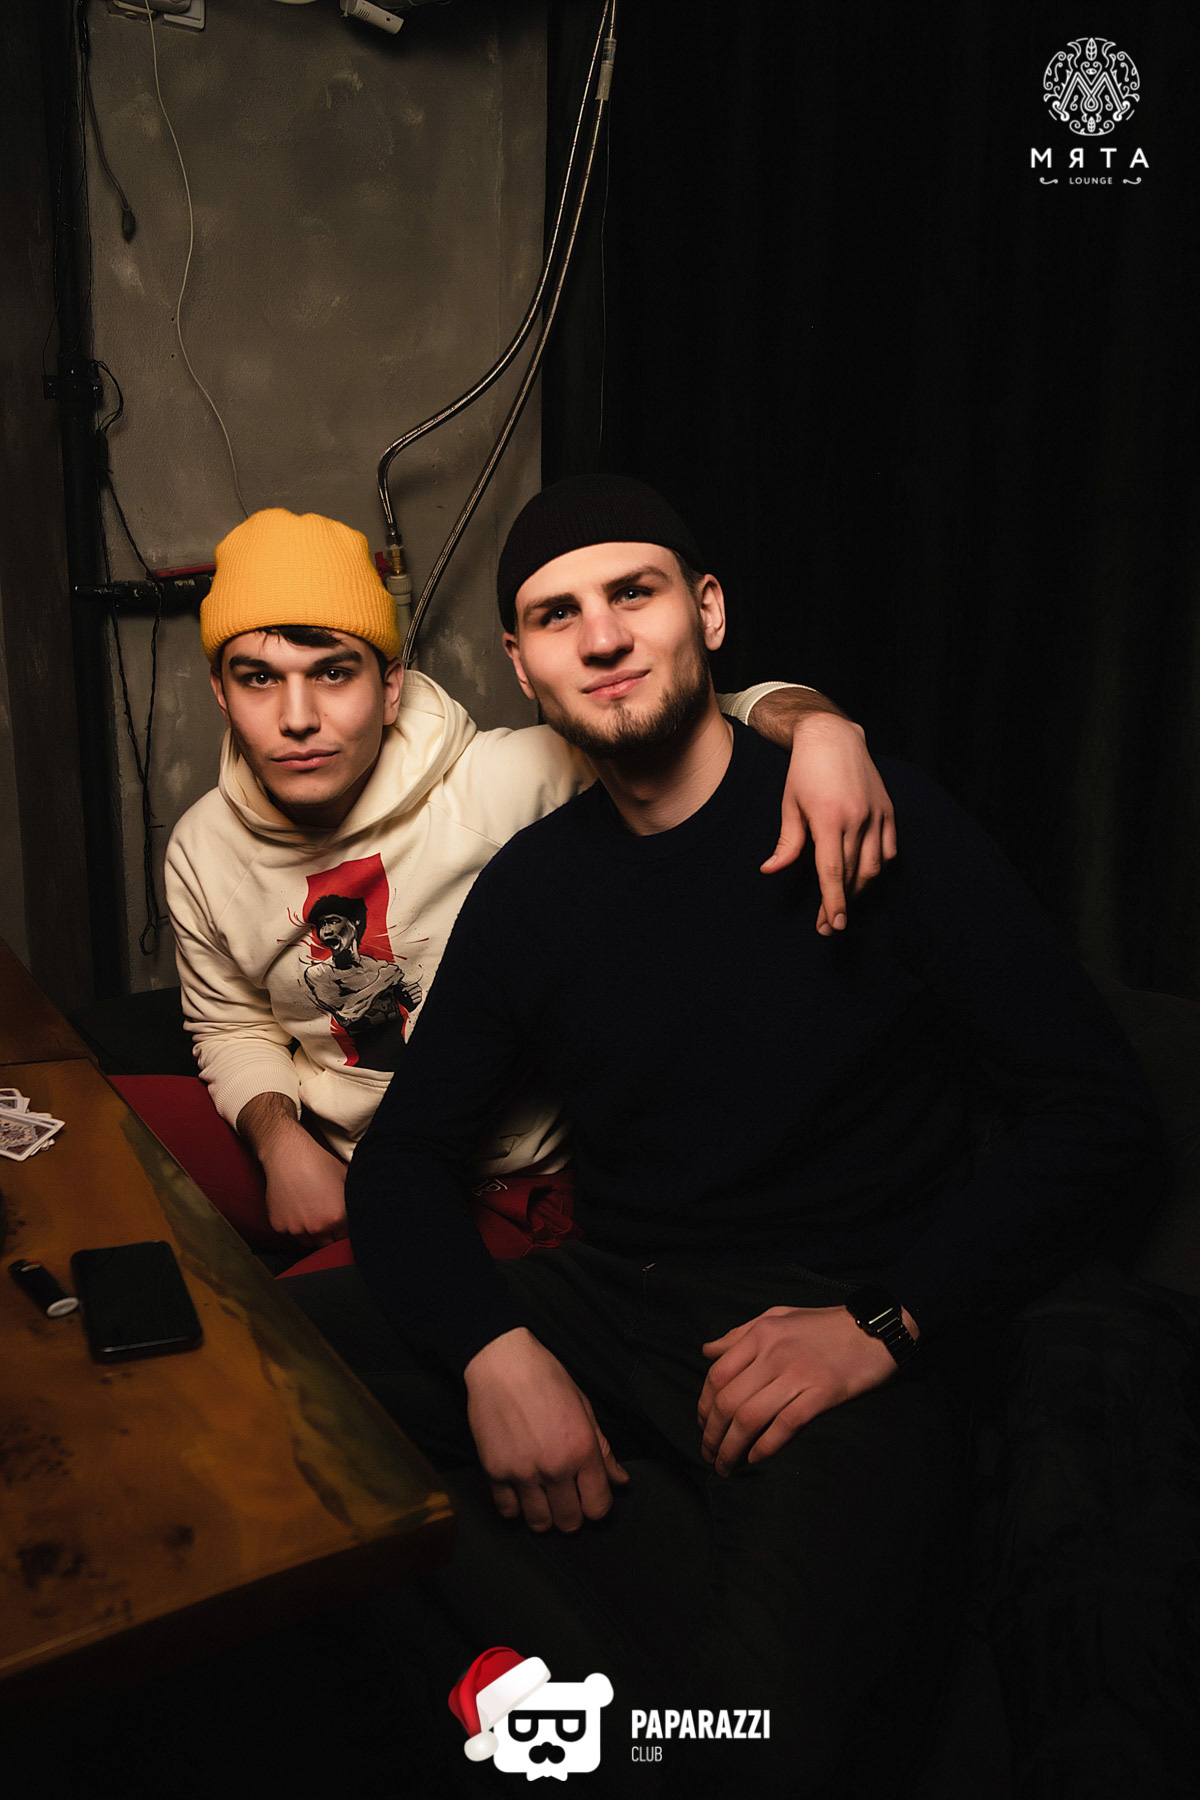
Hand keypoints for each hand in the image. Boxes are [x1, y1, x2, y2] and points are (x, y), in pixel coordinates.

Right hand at [262, 1128, 347, 1243]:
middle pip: (327, 1244)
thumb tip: (359, 1213)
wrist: (289, 1155)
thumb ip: (351, 1202)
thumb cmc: (318, 1163)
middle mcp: (317, 1227)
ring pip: (308, 1242)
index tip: (342, 1226)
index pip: (346, 1237)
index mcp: (337, 1218)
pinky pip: (290, 1233)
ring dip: (311, 1234)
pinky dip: (293, 1226)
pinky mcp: (279, 1226)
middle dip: (329, 1236)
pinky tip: (296, 1209)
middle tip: (326, 1221)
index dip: (345, 1231)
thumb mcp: (345, 1180)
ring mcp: (296, 1228)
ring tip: (312, 1215)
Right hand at [464, 1327, 629, 1532]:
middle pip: (570, 1522)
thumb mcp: (584, 1409)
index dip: (597, 1507)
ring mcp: (522, 1472)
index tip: (590, 1497)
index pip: (599, 1507)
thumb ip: (603, 1451)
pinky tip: (520, 1490)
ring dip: (544, 1516)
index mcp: (582, 1450)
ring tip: (543, 1498)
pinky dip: (515, 1507)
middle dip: (572, 1515)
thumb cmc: (546, 1378)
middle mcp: (555, 1467)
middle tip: (566, 1499)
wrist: (501, 1363)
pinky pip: (508, 1511)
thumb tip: (620, 1481)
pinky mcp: (495, 1472)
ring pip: (539, 1524)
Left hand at [697, 1303, 911, 1474]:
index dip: (703, 1406)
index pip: (717, 1375)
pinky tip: (755, 1459)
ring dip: (732, 1448)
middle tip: (709, 1454)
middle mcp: (774, 1353)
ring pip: (750, 1418)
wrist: (875, 1329)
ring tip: (726, 1466)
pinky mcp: (823, 1393)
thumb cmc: (824, 1325)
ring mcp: (799, 1374)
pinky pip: (784, 1425)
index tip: (701, 1426)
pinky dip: (765, 1446)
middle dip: (712, 1435)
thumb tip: (707, 1351)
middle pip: (728, 1402)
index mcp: (761, 1334)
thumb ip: (740, 1334)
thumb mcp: (778, 1317)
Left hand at [760, 714, 897, 933]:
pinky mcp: (888, 810)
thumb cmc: (804, 771)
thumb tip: (770, 870)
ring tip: (843, 902)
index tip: (831, 925)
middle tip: (826, 924)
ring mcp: (876, 814)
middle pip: (852, 874)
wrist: (833, 736)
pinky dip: (878, 868)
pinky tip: (863, 875)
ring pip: (873, 866)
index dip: (832, 902)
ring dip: (859, 889)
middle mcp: (857, 818)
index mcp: (829, 818)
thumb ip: (786, 842)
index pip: (832, 871)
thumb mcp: (789, 805)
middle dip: (840, 903)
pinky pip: (888, 850)